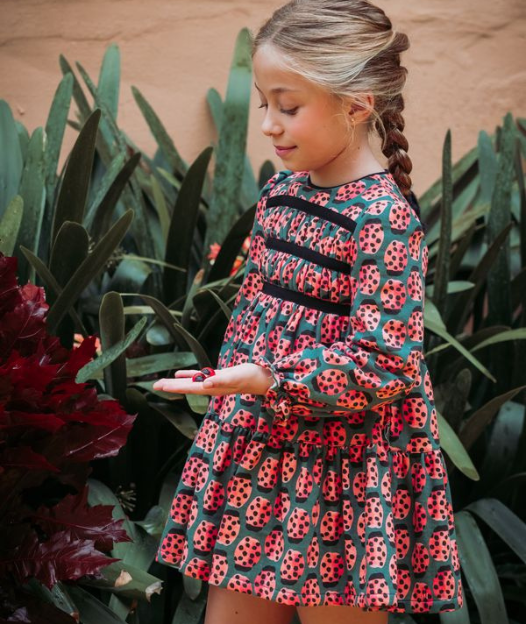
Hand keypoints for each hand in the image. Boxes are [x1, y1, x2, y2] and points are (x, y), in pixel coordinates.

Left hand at [152, 363, 274, 396]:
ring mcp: (215, 383)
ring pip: (192, 383)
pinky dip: (189, 375)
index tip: (159, 386)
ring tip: (163, 382)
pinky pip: (200, 376)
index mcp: (213, 388)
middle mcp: (211, 388)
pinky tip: (180, 374)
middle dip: (171, 387)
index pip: (189, 388)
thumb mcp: (235, 377)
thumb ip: (220, 381)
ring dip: (178, 382)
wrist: (264, 378)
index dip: (174, 387)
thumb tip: (204, 384)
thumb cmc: (251, 377)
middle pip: (187, 387)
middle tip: (155, 385)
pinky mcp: (219, 377)